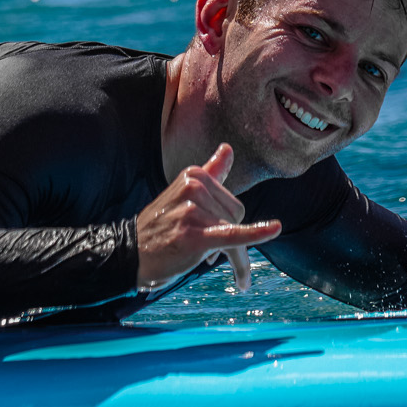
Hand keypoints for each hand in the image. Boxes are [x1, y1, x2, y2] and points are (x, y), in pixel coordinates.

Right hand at [135, 143, 282, 290]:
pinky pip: (233, 235)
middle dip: (226, 237)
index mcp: (194, 175)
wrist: (130, 254)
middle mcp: (194, 187)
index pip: (232, 202)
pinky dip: (256, 233)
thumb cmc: (160, 226)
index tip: (210, 233)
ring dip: (228, 256)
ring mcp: (194, 211)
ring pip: (235, 234)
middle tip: (200, 247)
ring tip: (201, 259)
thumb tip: (228, 148)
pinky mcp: (196, 235)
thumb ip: (211, 171)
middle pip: (237, 215)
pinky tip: (275, 228)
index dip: (225, 222)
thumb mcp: (183, 192)